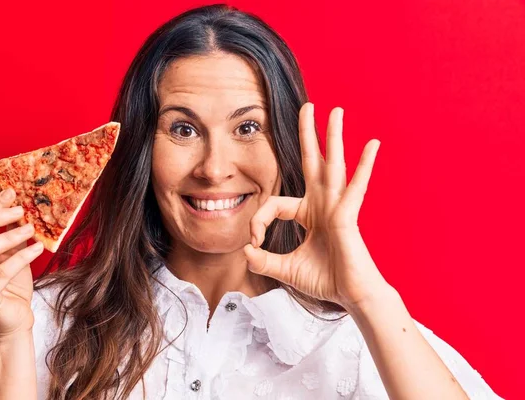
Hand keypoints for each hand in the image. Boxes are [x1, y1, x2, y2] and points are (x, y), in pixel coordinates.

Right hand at [0, 188, 43, 339]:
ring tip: (31, 229)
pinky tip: (37, 248)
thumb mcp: (9, 253)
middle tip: (20, 210)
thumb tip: (17, 203)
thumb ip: (8, 231)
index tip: (11, 193)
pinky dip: (21, 256)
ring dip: (7, 236)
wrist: (12, 322)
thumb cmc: (10, 286)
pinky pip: (1, 272)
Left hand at [244, 103, 389, 309]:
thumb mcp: (285, 269)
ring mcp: (337, 207)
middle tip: (307, 106)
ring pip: (333, 165)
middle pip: (313, 162)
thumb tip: (245, 253)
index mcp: (308, 213)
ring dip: (334, 137)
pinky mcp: (348, 215)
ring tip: (336, 111)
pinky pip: (356, 187)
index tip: (254, 243)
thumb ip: (263, 261)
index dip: (258, 221)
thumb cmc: (325, 280)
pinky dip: (365, 165)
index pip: (274, 204)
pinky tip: (372, 144)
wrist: (351, 297)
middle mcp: (323, 204)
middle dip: (308, 134)